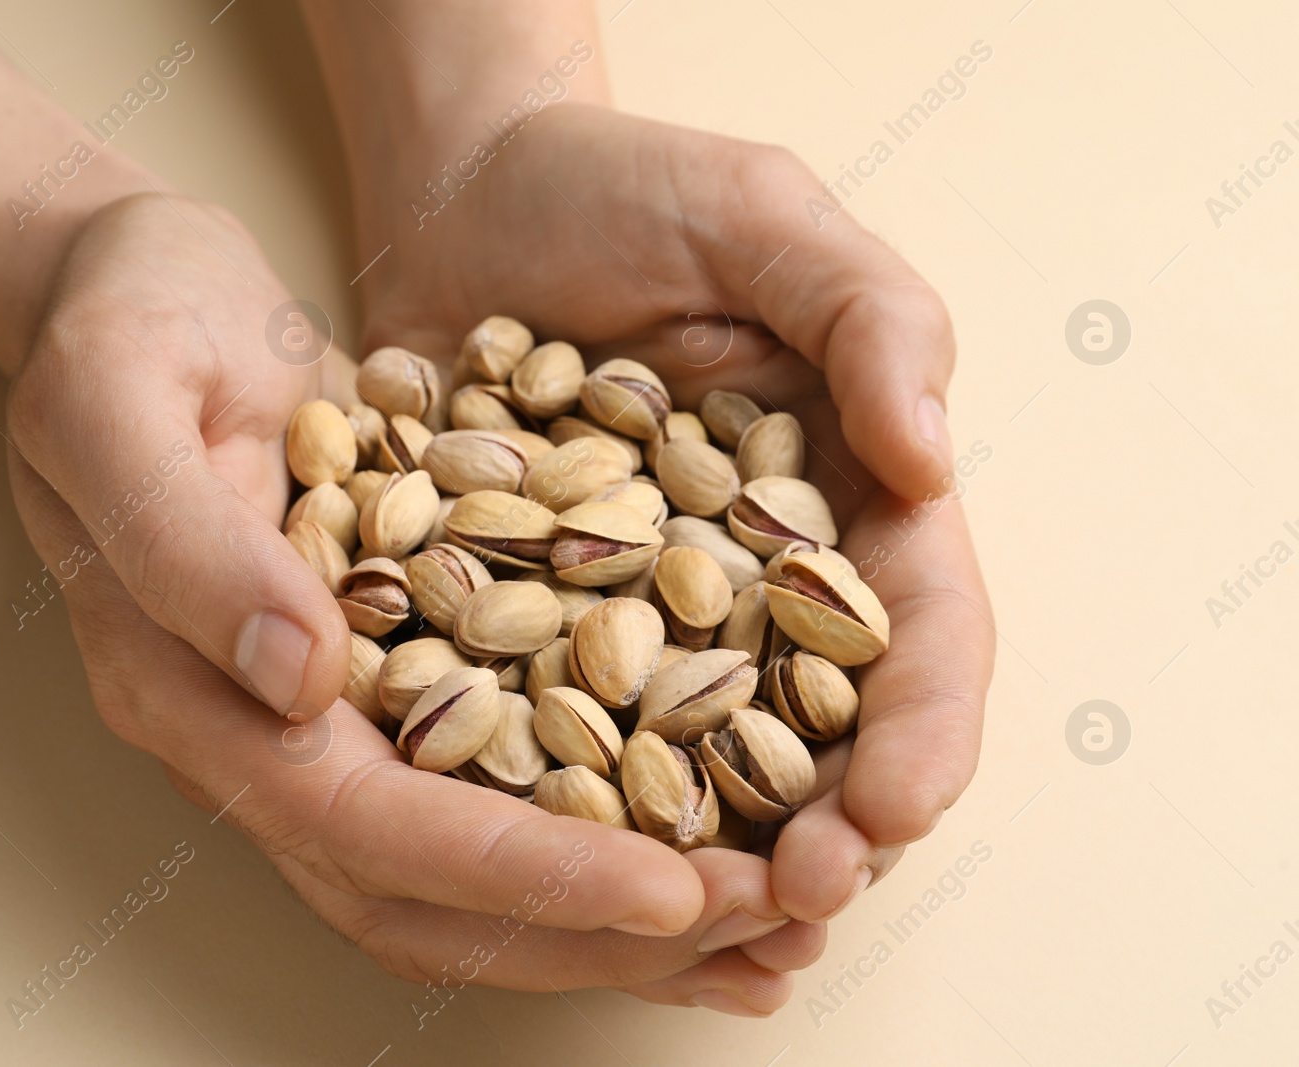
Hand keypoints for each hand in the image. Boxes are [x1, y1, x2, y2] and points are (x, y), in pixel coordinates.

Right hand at [5, 193, 821, 1014]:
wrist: (137, 295)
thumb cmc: (123, 326)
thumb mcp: (122, 399)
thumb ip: (189, 547)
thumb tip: (300, 683)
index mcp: (190, 689)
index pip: (364, 826)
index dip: (516, 873)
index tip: (669, 891)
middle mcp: (262, 737)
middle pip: (429, 901)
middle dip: (593, 931)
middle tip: (761, 934)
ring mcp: (326, 719)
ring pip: (469, 878)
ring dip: (615, 921)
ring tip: (767, 935)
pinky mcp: (389, 679)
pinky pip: (501, 783)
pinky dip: (607, 828)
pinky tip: (717, 828)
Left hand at [356, 103, 995, 928]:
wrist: (468, 198)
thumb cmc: (629, 190)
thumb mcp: (765, 217)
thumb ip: (872, 318)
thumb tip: (930, 464)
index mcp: (840, 498)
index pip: (913, 634)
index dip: (920, 729)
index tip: (892, 805)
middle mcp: (747, 577)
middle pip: (813, 730)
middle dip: (820, 829)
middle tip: (789, 899)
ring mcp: (634, 610)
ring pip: (687, 761)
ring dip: (701, 854)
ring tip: (691, 924)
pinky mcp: (523, 618)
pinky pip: (545, 720)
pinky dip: (559, 796)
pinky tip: (551, 862)